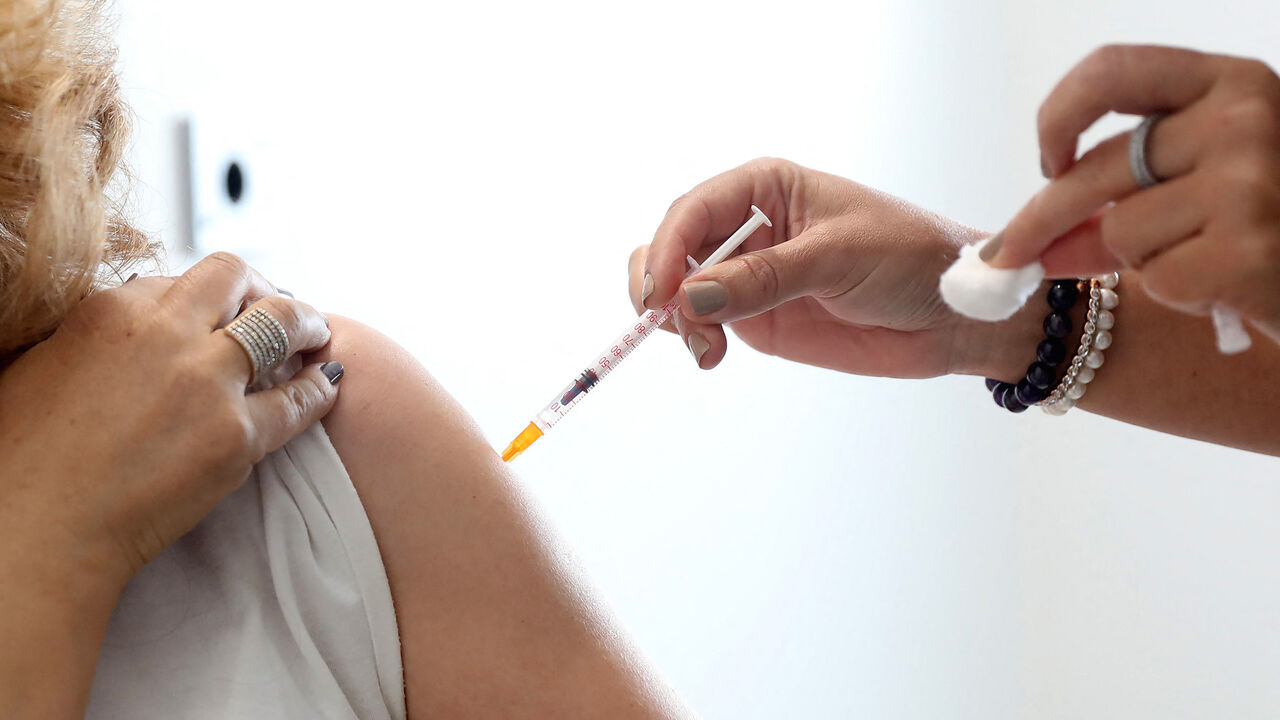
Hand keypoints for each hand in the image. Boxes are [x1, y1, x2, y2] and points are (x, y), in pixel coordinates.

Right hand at [0, 252, 340, 593]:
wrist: (37, 530)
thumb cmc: (22, 460)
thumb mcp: (41, 368)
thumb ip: (91, 340)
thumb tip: (122, 332)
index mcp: (112, 311)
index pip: (179, 281)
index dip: (206, 296)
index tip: (221, 308)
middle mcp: (165, 334)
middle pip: (236, 279)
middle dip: (263, 287)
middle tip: (280, 304)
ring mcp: (206, 383)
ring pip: (281, 325)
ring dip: (305, 323)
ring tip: (316, 333)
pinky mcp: (237, 437)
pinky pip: (299, 401)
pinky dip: (319, 388)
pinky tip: (328, 383)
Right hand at [628, 158, 991, 377]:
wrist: (953, 315)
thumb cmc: (910, 259)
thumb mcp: (837, 258)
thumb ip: (762, 277)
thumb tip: (689, 297)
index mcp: (767, 187)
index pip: (694, 209)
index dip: (668, 247)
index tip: (662, 293)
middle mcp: (749, 226)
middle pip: (672, 245)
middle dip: (661, 284)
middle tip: (671, 322)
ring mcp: (748, 274)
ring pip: (678, 288)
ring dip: (674, 318)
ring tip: (707, 349)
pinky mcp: (756, 317)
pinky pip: (701, 321)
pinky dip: (692, 338)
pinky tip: (712, 355)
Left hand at [986, 45, 1279, 341]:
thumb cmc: (1265, 228)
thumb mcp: (1199, 190)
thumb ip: (1115, 202)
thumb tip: (1024, 246)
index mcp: (1231, 82)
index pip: (1111, 71)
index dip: (1059, 114)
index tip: (1047, 161)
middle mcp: (1244, 117)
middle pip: (1096, 170)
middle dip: (1040, 220)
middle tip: (1004, 255)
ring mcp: (1250, 181)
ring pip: (1122, 230)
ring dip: (1144, 260)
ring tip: (1205, 258)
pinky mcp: (1249, 249)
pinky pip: (1158, 277)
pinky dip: (1178, 294)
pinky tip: (1226, 287)